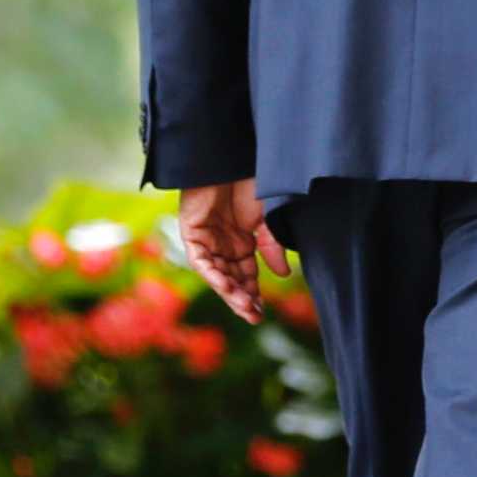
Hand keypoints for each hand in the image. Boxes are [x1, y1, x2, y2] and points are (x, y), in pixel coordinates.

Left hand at [177, 178, 289, 324]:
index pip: (246, 276)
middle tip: (254, 316)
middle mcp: (223, 246)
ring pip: (216, 274)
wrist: (229, 160)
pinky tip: (227, 286)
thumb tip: (283, 275)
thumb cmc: (248, 183)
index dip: (253, 294)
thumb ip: (272, 247)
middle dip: (242, 299)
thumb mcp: (266, 219)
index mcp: (241, 244)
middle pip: (231, 280)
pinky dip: (213, 274)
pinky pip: (200, 261)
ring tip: (244, 305)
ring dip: (229, 291)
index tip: (262, 311)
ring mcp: (207, 241)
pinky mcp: (192, 233)